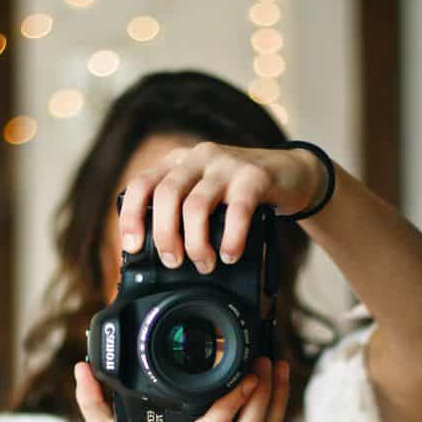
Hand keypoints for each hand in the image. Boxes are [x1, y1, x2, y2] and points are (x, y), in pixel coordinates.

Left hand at [118, 141, 325, 270]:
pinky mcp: (255, 176)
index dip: (131, 217)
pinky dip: (230, 239)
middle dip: (164, 236)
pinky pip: (236, 211)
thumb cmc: (237, 191)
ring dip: (196, 243)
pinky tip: (230, 255)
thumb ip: (179, 211)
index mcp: (176, 162)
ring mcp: (226, 165)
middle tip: (173, 261)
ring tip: (204, 263)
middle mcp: (197, 158)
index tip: (133, 247)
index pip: (140, 185)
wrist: (290, 173)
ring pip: (195, 206)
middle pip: (165, 196)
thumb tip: (154, 255)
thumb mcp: (201, 193)